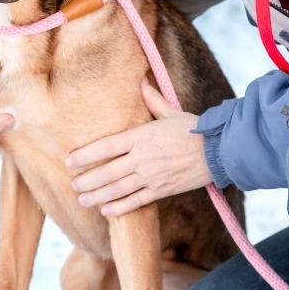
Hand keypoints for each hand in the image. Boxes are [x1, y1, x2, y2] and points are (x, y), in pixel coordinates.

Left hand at [65, 80, 211, 216]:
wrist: (219, 151)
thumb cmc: (194, 129)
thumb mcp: (171, 111)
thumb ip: (151, 99)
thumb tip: (140, 79)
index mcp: (141, 137)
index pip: (106, 147)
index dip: (85, 156)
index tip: (69, 161)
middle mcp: (142, 158)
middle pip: (107, 172)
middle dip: (87, 180)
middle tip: (73, 185)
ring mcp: (151, 176)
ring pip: (118, 189)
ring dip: (98, 196)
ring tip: (82, 200)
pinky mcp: (162, 190)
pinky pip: (136, 201)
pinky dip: (120, 207)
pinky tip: (106, 211)